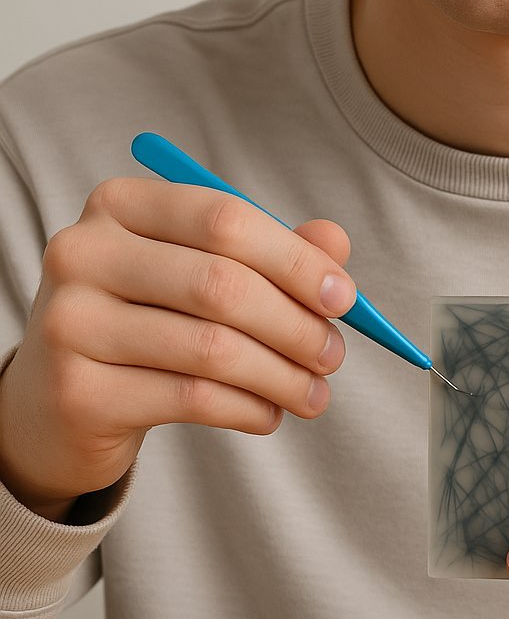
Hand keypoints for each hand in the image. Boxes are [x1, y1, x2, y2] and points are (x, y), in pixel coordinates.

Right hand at [0, 178, 355, 519]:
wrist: (54, 403)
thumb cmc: (143, 320)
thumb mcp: (201, 272)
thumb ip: (268, 250)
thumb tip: (335, 243)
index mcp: (119, 204)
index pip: (225, 219)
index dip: (295, 259)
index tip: (344, 297)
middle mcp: (84, 253)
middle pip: (222, 284)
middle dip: (295, 324)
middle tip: (334, 354)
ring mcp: (72, 322)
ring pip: (211, 348)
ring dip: (280, 375)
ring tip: (313, 393)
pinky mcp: (77, 391)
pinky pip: (189, 398)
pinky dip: (247, 409)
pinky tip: (269, 413)